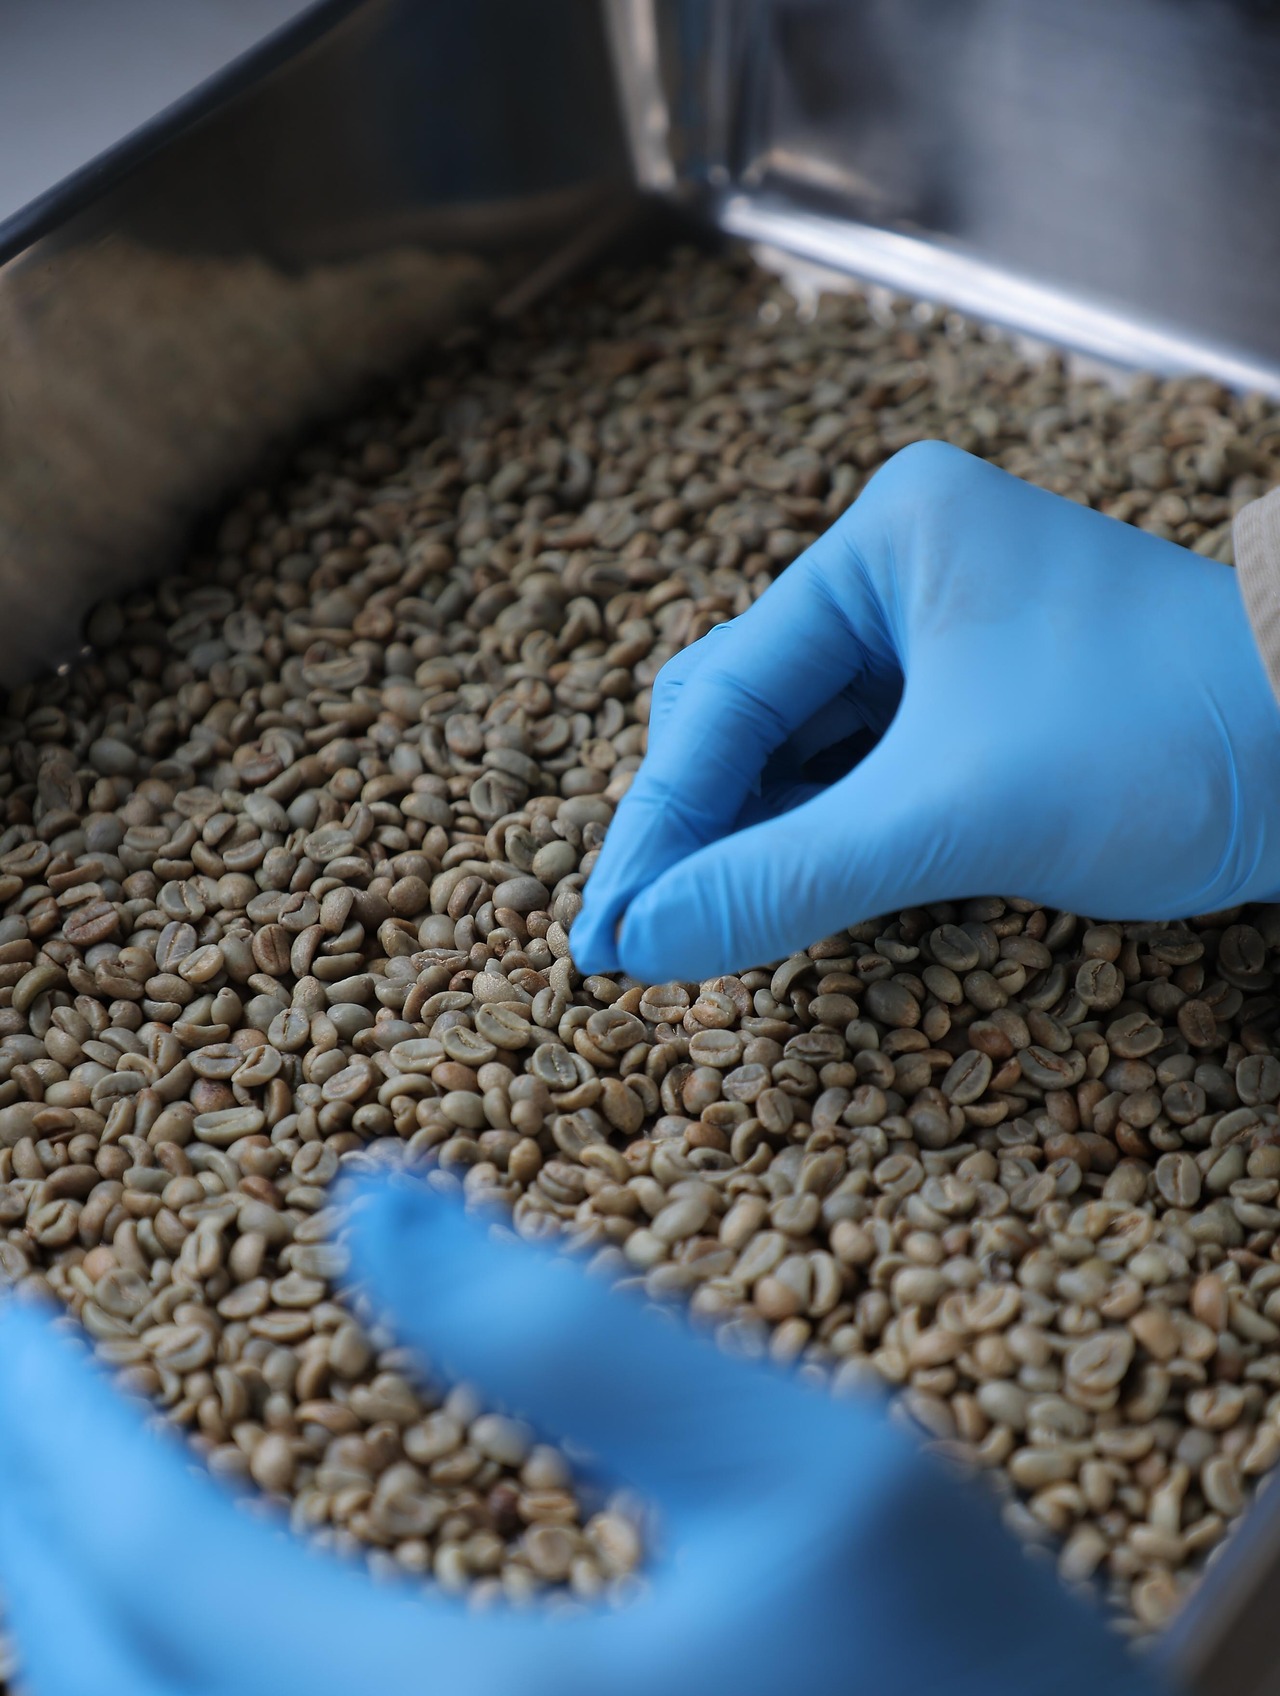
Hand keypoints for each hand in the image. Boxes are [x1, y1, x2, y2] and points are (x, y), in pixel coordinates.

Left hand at [0, 1174, 1189, 1695]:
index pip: (168, 1558)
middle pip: (109, 1687)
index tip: (11, 1313)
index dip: (63, 1425)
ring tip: (40, 1507)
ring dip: (68, 1632)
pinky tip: (164, 1673)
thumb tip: (364, 1203)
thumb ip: (567, 1334)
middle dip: (25, 1521)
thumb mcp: (812, 1473)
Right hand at [571, 441, 1279, 981]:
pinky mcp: (988, 706)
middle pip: (747, 715)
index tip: (604, 934)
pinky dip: (828, 841)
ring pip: (804, 753)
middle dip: (700, 829)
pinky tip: (799, 899)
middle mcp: (906, 572)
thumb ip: (785, 879)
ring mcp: (951, 637)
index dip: (659, 828)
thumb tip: (640, 943)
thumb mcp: (955, 815)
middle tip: (647, 940)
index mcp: (886, 541)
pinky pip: (868, 775)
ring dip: (760, 841)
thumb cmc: (1169, 739)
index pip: (724, 698)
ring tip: (710, 932)